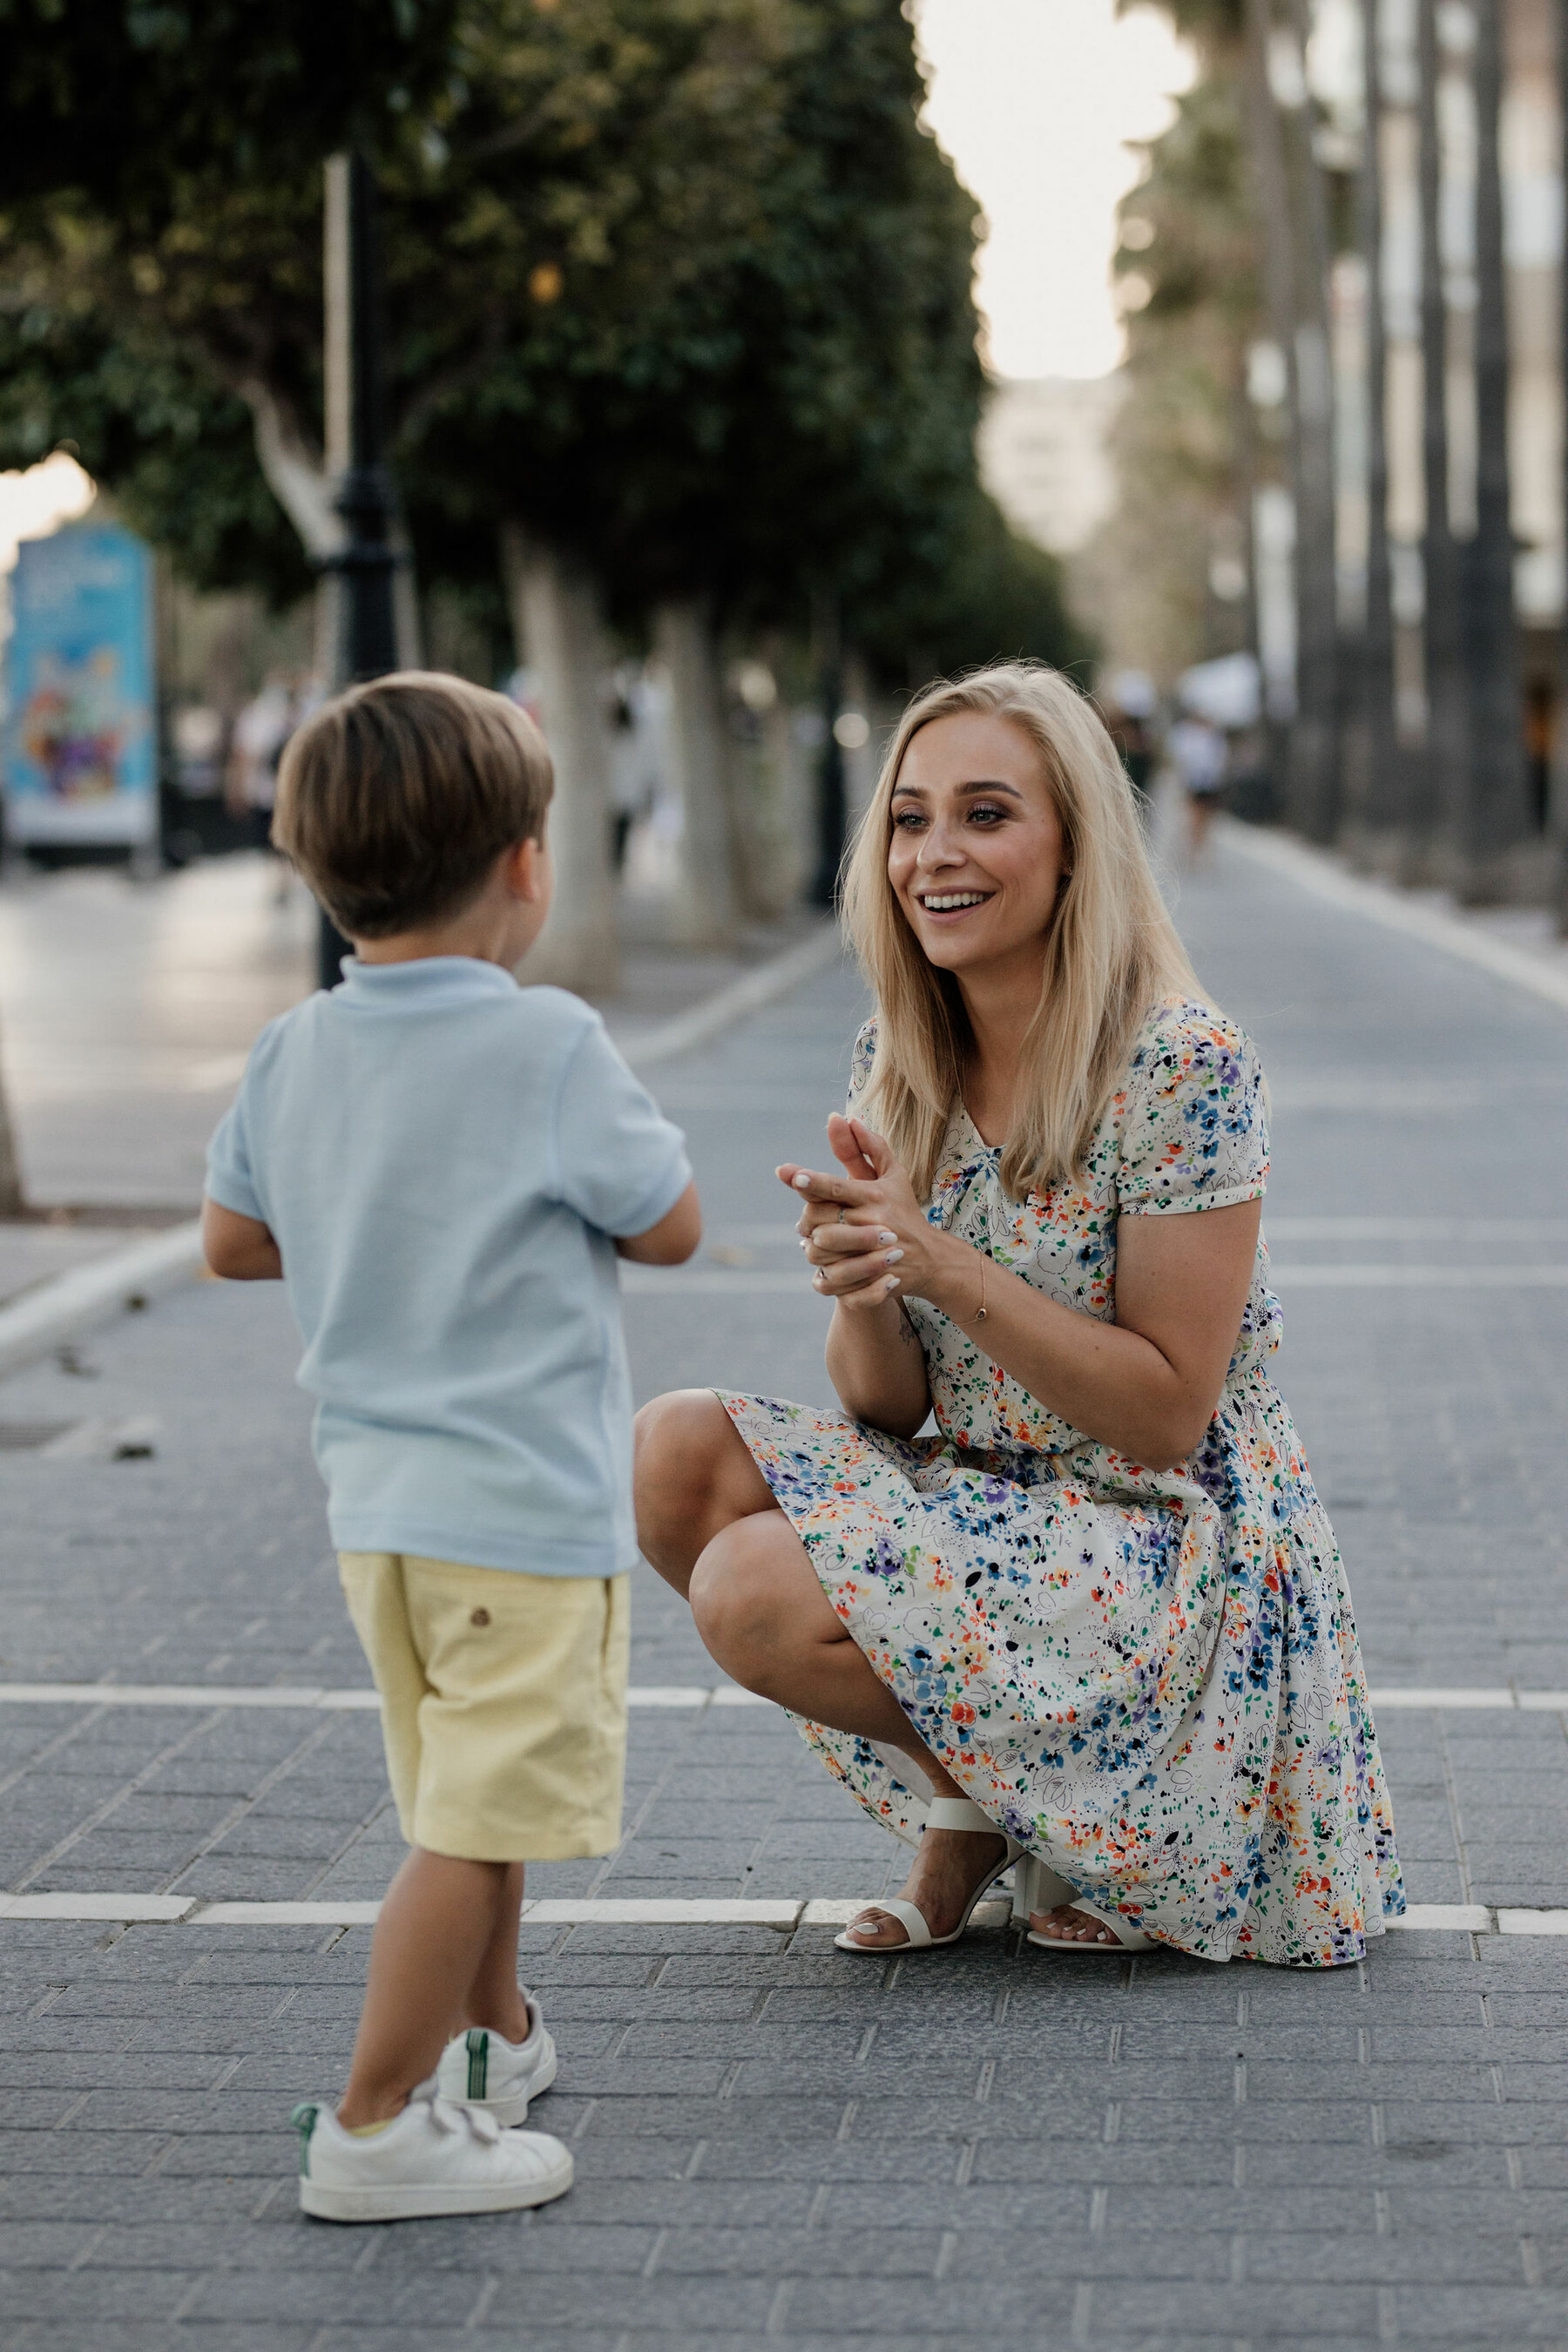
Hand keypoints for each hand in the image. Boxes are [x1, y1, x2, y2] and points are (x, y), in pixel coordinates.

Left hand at [778, 1115, 960, 1310]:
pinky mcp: (868, 1280)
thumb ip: (868, 1147)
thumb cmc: (904, 1211)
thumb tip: (844, 1118)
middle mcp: (872, 1223)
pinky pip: (828, 1278)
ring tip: (817, 1241)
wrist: (928, 1260)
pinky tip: (827, 1265)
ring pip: (818, 1249)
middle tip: (809, 1221)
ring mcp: (871, 1254)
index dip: (812, 1181)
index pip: (836, 1187)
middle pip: (818, 1218)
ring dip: (811, 1246)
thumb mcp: (894, 1176)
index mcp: (874, 1196)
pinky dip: (822, 1272)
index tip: (790, 1174)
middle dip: (806, 1219)